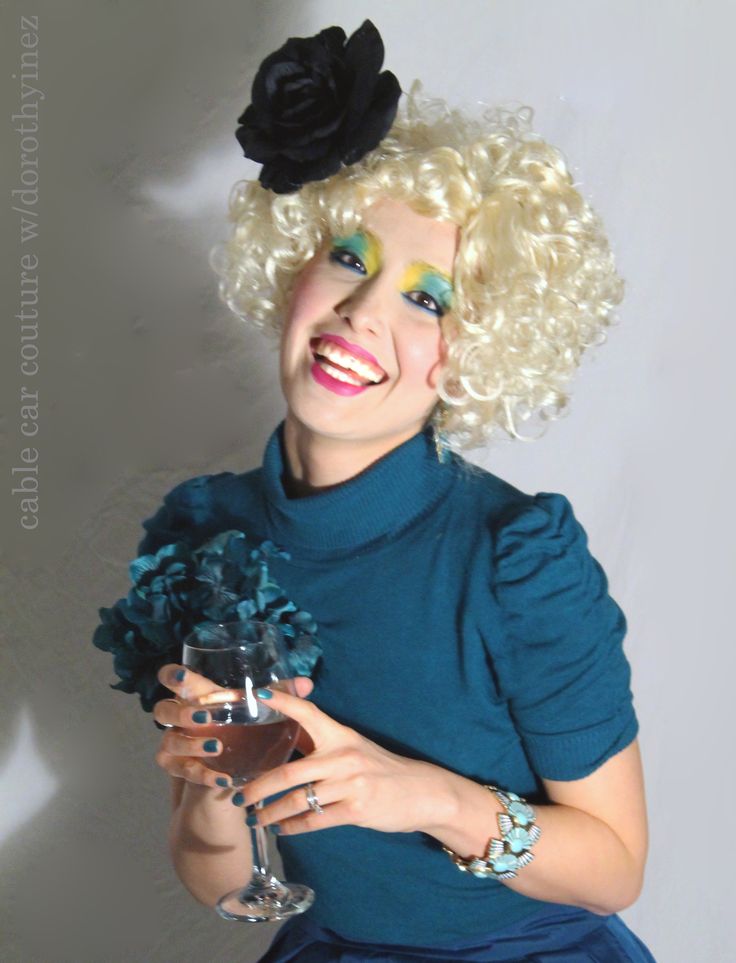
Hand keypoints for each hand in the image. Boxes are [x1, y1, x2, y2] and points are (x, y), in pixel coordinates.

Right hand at [153, 663, 314, 788]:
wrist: (229, 773)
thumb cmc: (242, 732)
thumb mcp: (260, 714)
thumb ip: (279, 696)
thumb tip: (307, 683)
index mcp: (197, 697)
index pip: (174, 679)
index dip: (171, 675)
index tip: (180, 675)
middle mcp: (180, 719)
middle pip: (163, 710)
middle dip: (181, 712)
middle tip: (205, 717)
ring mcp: (175, 745)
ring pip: (171, 742)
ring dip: (192, 745)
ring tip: (217, 747)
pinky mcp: (177, 770)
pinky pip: (183, 772)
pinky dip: (203, 775)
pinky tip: (224, 780)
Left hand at [233, 686, 454, 836]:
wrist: (421, 791)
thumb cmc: (381, 769)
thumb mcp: (354, 748)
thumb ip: (325, 744)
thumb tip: (288, 740)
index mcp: (341, 735)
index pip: (308, 713)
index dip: (284, 702)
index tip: (261, 694)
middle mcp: (343, 756)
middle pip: (288, 771)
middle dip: (258, 787)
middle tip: (238, 797)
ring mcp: (350, 784)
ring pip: (297, 800)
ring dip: (270, 812)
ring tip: (254, 820)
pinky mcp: (356, 810)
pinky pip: (315, 820)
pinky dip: (293, 827)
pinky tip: (281, 830)